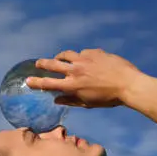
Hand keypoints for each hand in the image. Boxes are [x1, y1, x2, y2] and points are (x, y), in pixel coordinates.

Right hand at [26, 48, 142, 107]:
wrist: (128, 84)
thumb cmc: (109, 98)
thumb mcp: (88, 103)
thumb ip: (71, 100)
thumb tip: (56, 99)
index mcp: (73, 86)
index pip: (49, 83)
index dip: (36, 82)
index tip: (28, 81)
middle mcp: (75, 70)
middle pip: (52, 64)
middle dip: (42, 63)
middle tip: (38, 64)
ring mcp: (84, 59)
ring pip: (66, 54)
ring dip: (60, 57)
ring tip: (59, 58)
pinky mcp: (94, 52)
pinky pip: (83, 53)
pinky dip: (82, 57)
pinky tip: (88, 61)